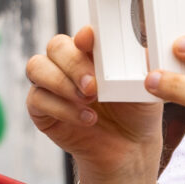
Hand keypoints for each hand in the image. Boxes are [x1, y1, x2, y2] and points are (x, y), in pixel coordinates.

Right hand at [24, 26, 161, 183]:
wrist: (129, 148)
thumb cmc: (136, 111)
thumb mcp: (148, 86)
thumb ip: (142, 64)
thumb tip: (146, 43)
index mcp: (93, 52)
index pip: (81, 35)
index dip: (83, 36)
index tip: (90, 43)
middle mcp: (68, 64)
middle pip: (56, 47)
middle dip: (74, 64)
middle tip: (92, 87)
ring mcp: (51, 84)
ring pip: (37, 67)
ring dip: (61, 83)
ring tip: (88, 101)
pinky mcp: (41, 108)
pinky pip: (37, 99)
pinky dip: (61, 108)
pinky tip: (86, 118)